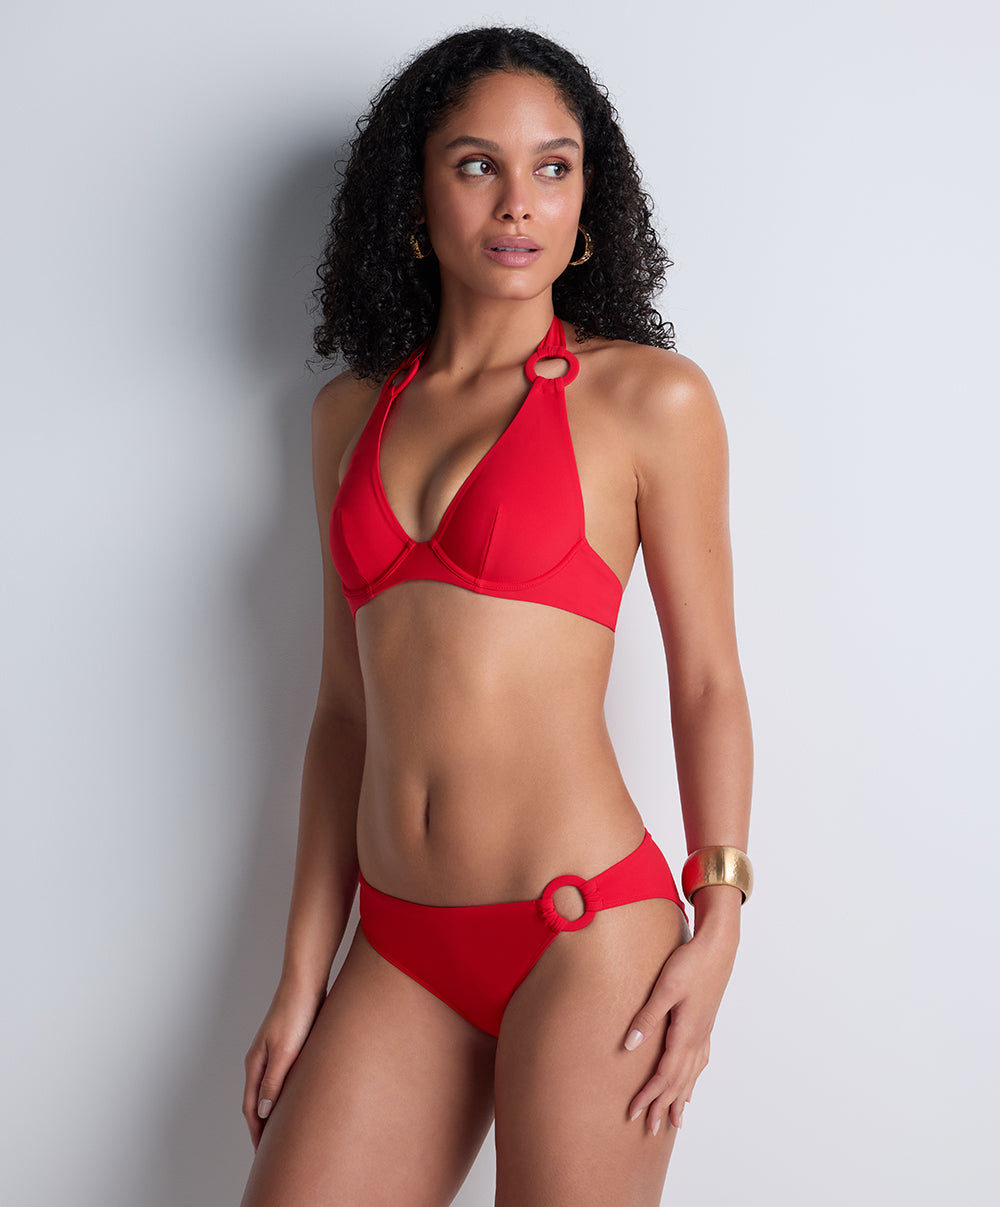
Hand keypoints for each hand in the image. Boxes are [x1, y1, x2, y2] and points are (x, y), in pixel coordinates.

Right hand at [242, 982, 324, 1148]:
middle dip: (262, 1125)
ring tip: (284, 1130)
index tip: (262, 1154)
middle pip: (258, 1100)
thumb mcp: (285, 1052)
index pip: (251, 1107)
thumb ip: (274, 1082)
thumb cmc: (296, 1013)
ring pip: (270, 1089)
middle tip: (272, 1149)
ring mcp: (273, 1052)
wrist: (306, 982)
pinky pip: (282, 1077)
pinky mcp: (288, 1045)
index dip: (256, 1131)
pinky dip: (285, 1094)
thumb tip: (264, 1112)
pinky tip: (298, 1098)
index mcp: (255, 1063)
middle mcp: (261, 1059)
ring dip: (274, 1110)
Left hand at [623, 926, 738, 1134]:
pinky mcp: (705, 1023)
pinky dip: (693, 1078)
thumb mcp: (665, 988)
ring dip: (680, 1097)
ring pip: (691, 1075)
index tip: (634, 1113)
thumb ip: (647, 1017)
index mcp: (686, 1034)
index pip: (664, 1075)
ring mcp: (704, 1032)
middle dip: (663, 1106)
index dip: (649, 1096)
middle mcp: (697, 1039)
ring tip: (675, 1120)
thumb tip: (629, 1045)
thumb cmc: (690, 963)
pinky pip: (700, 1061)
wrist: (719, 947)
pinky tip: (692, 1083)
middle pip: (678, 1082)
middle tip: (650, 1130)